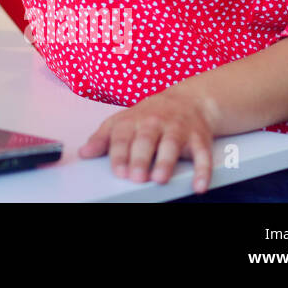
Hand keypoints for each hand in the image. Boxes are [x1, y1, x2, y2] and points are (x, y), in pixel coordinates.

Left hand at [78, 86, 216, 192]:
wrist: (189, 100)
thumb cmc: (149, 115)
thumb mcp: (123, 121)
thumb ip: (103, 138)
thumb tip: (84, 153)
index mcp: (134, 120)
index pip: (122, 136)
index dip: (119, 154)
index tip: (118, 171)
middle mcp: (155, 122)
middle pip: (146, 139)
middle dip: (140, 158)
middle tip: (135, 177)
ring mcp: (178, 129)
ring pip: (172, 144)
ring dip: (166, 161)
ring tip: (159, 178)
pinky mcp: (199, 139)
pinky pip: (202, 154)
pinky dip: (203, 170)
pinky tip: (199, 186)